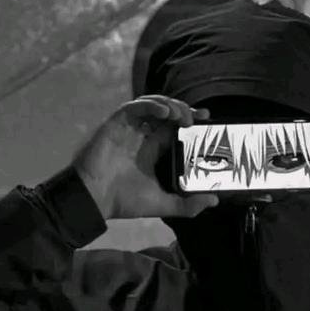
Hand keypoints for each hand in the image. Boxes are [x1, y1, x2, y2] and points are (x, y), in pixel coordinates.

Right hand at [72, 96, 220, 219]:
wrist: (96, 199)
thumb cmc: (124, 201)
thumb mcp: (162, 204)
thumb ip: (188, 205)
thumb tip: (214, 200)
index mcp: (153, 149)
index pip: (174, 128)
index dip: (190, 120)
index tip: (206, 120)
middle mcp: (142, 136)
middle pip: (166, 112)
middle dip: (183, 110)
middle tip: (197, 117)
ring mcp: (129, 128)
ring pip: (152, 105)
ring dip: (170, 105)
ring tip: (182, 115)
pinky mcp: (117, 124)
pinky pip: (134, 107)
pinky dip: (150, 105)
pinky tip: (164, 113)